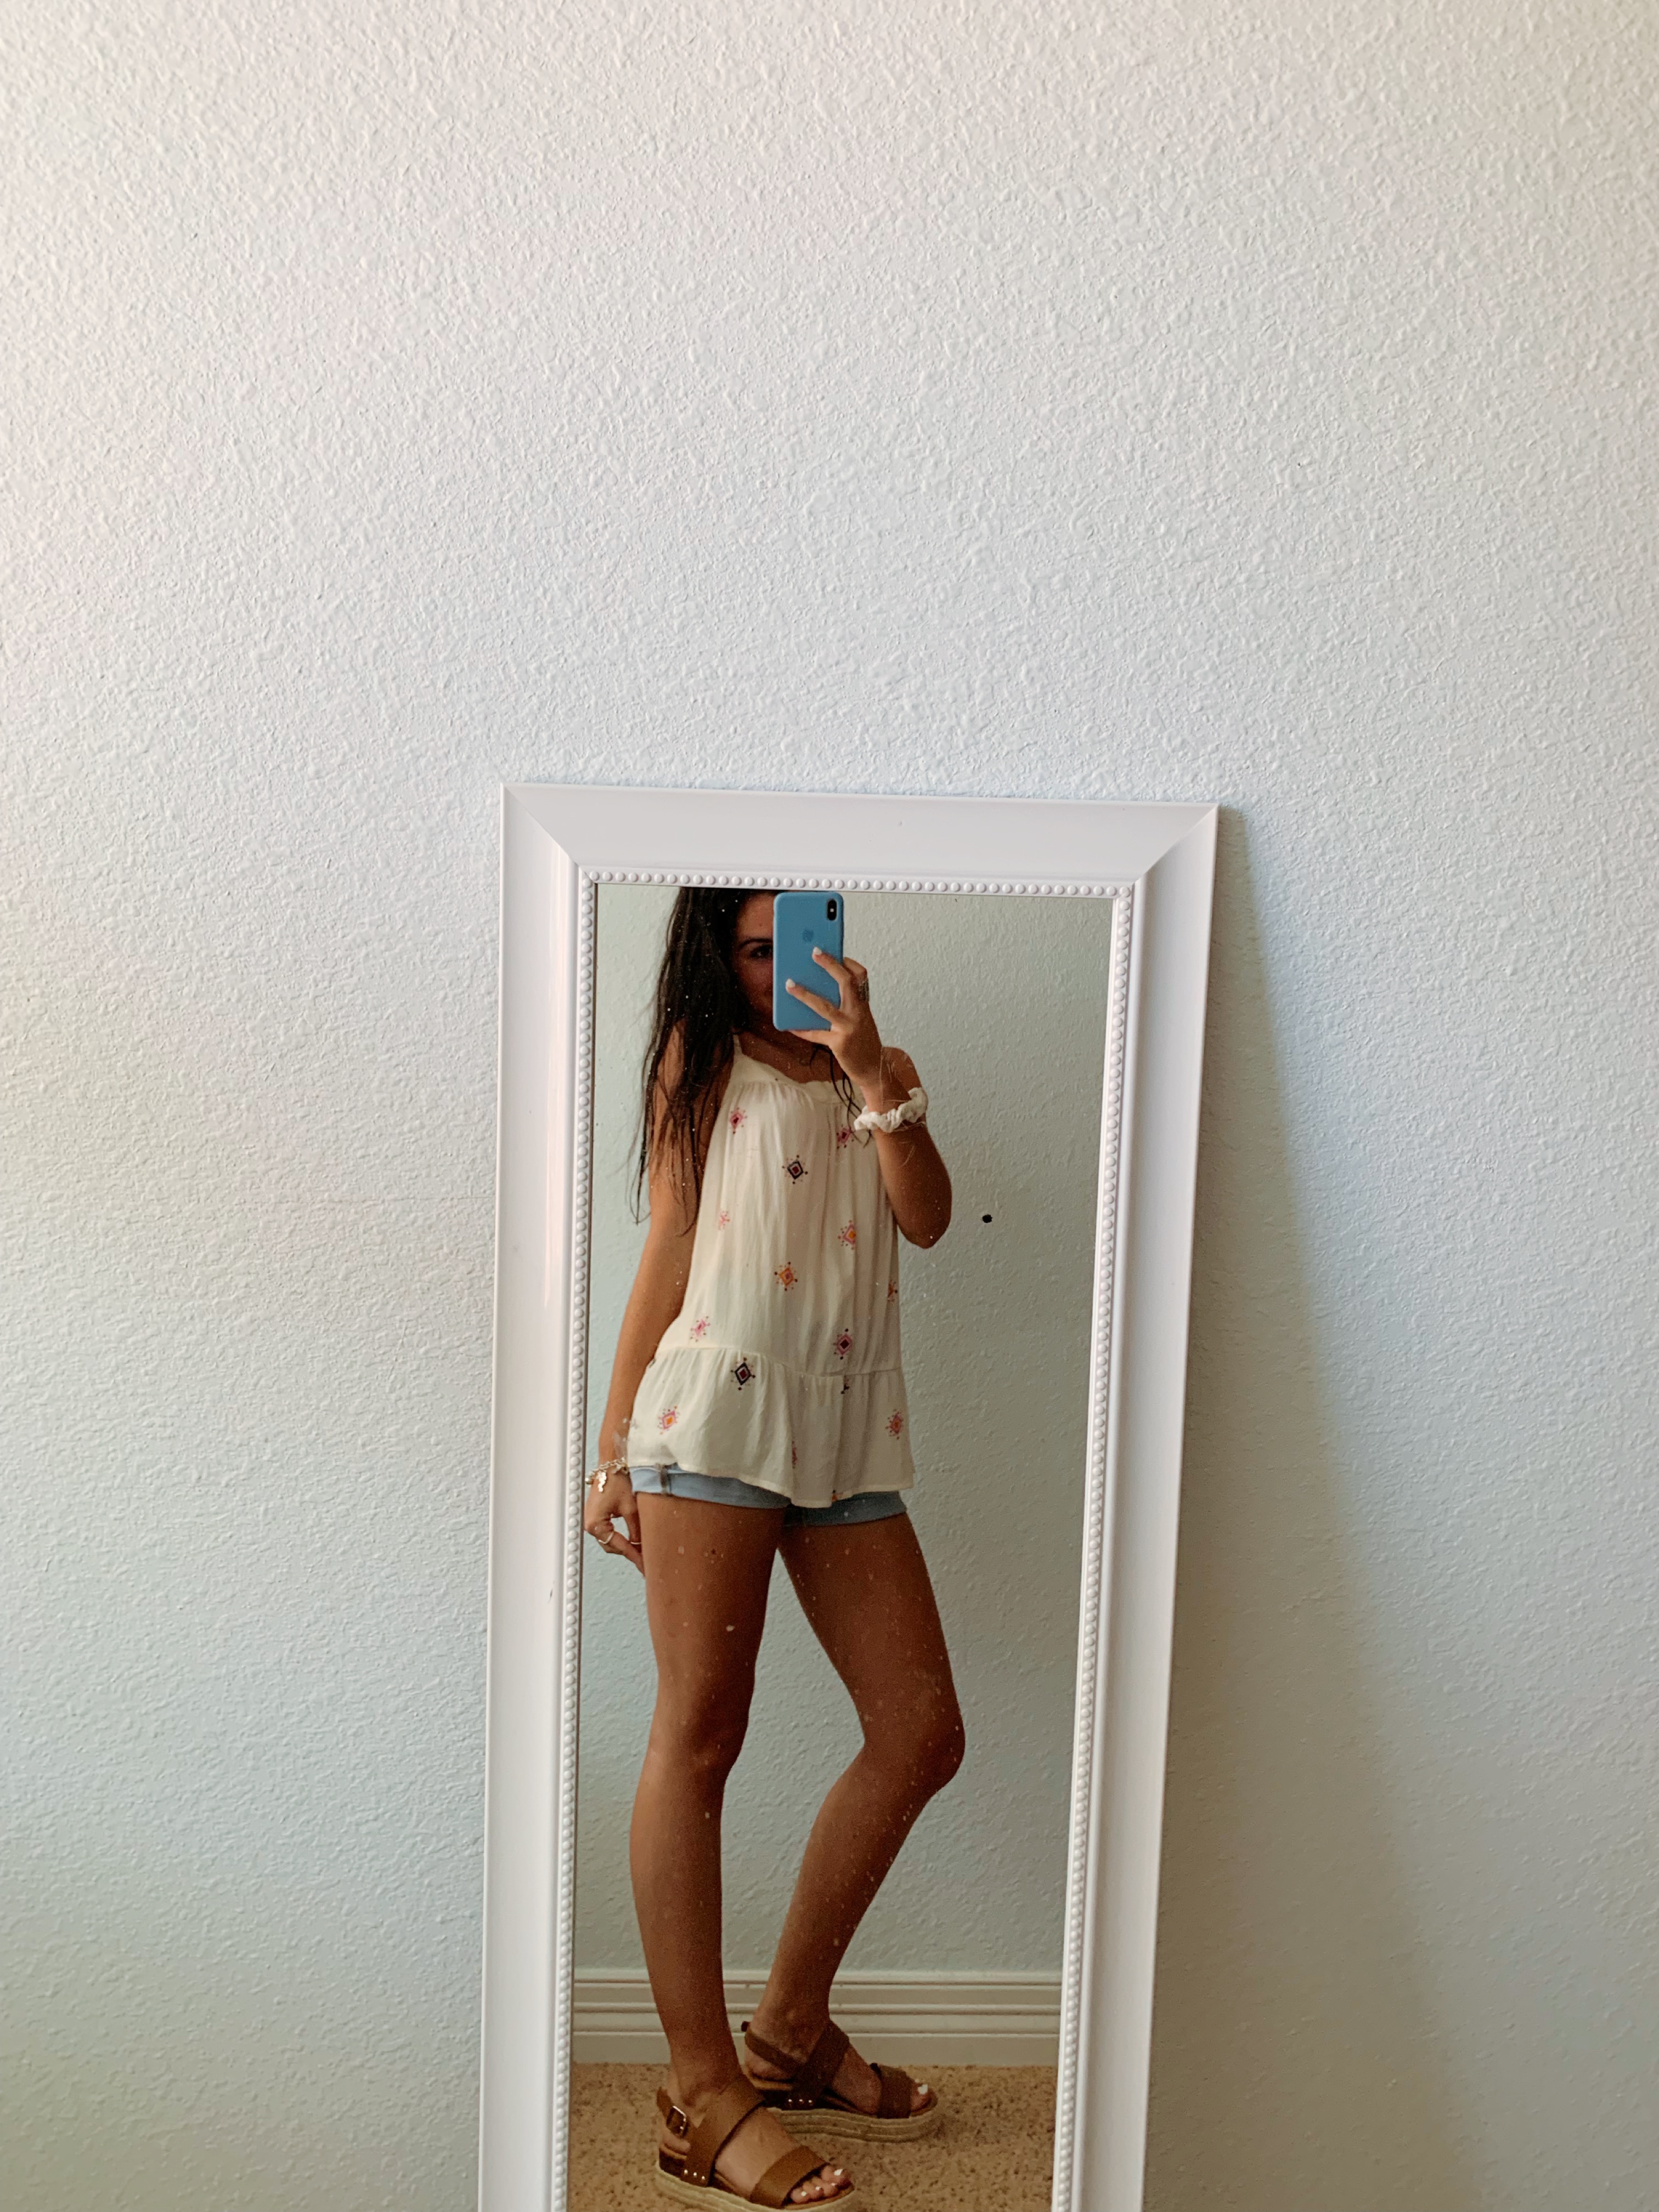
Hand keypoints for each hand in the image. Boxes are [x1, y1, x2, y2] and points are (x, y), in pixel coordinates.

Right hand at [584, 1466, 642, 1571]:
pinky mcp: (598, 1514)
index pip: (619, 1546)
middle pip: (612, 1546)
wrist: (611, 1462)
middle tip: (646, 1562)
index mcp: (596, 1524)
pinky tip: (633, 1539)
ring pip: (611, 1540)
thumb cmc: (617, 1479)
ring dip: (625, 1545)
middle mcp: (591, 1524)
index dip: (634, 1556)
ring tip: (642, 1552)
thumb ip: (636, 1530)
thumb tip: (643, 1546)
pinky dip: (621, 1536)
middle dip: (629, 1552)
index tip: (645, 1566)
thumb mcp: (631, 1508)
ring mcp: (593, 1519)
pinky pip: (610, 1531)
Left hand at [783, 951, 885, 1093]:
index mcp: (863, 1003)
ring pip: (824, 1006)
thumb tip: (816, 988)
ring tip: (789, 984)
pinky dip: (802, 1029)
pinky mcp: (840, 1043)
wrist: (874, 1068)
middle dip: (830, 965)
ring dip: (804, 994)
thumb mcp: (858, 1018)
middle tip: (814, 952)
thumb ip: (843, 1004)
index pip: (860, 976)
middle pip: (845, 982)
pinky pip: (815, 1033)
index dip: (848, 962)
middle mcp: (858, 1012)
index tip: (834, 951)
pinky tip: (790, 1026)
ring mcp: (849, 1027)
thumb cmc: (862, 1040)